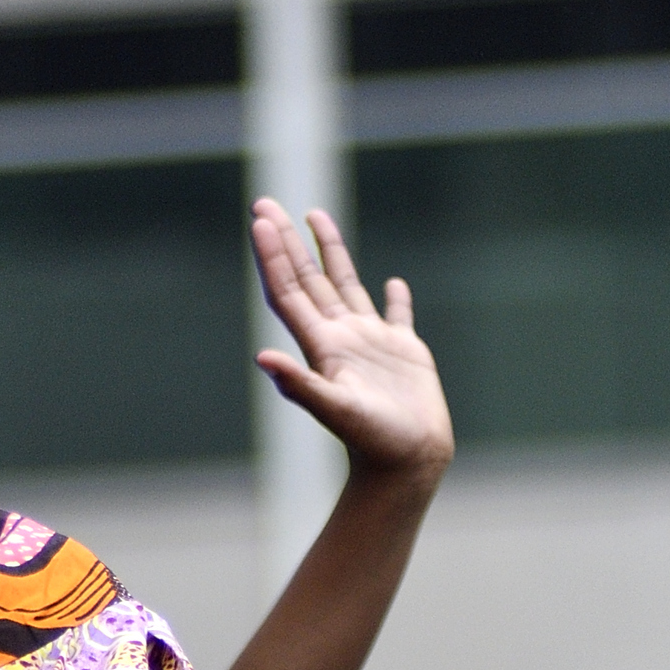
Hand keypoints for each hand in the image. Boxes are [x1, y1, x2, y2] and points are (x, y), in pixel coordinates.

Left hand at [251, 204, 451, 490]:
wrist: (408, 465)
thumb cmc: (373, 441)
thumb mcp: (335, 410)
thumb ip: (300, 384)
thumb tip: (261, 358)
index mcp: (322, 345)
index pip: (289, 290)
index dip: (273, 256)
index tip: (260, 219)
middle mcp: (340, 337)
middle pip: (307, 278)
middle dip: (287, 242)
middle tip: (266, 203)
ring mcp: (371, 343)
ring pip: (346, 285)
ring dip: (330, 252)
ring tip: (317, 216)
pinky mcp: (404, 352)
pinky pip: (398, 315)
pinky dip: (395, 297)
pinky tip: (394, 281)